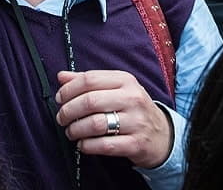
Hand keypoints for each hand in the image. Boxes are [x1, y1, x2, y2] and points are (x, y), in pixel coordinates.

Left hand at [55, 70, 172, 169]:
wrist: (162, 134)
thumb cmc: (133, 108)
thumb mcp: (116, 88)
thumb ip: (89, 81)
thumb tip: (61, 76)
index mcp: (125, 80)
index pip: (90, 79)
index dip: (69, 89)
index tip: (60, 98)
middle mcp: (132, 98)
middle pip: (90, 101)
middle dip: (69, 111)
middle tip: (62, 118)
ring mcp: (136, 121)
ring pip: (96, 124)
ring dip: (76, 129)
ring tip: (71, 131)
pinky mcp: (136, 143)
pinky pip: (104, 145)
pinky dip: (87, 146)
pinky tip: (82, 144)